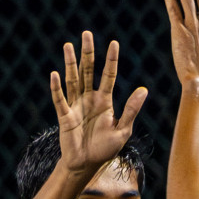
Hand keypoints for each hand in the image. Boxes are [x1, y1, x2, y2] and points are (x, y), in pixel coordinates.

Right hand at [50, 31, 147, 173]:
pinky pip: (60, 100)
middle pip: (88, 71)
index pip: (109, 75)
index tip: (114, 43)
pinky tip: (55, 74)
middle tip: (87, 33)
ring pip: (73, 80)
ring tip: (68, 45)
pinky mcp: (65, 116)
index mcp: (105, 101)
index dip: (111, 60)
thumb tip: (144, 89)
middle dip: (88, 53)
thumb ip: (131, 110)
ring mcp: (76, 106)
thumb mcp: (123, 130)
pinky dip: (57, 88)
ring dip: (70, 63)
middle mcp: (89, 99)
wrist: (86, 165)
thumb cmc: (105, 149)